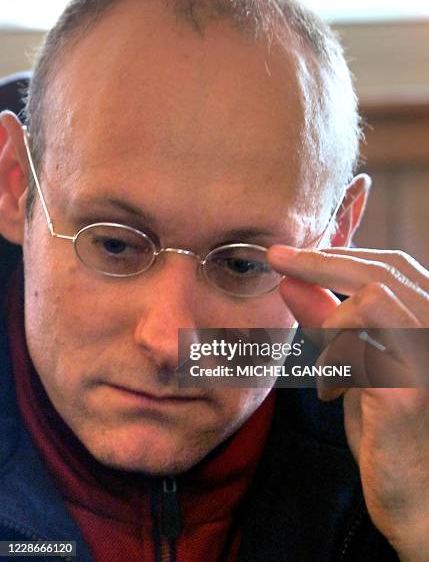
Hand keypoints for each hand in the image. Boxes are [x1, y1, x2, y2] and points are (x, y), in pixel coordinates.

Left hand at [268, 245, 428, 560]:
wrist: (417, 499)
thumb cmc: (389, 430)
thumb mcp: (355, 364)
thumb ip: (328, 322)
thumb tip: (291, 280)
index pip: (392, 265)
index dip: (340, 252)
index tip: (291, 252)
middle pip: (382, 272)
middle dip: (320, 261)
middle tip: (277, 258)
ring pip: (374, 298)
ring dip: (333, 321)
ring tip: (327, 361)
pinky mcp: (410, 392)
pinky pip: (357, 348)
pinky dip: (333, 363)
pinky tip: (332, 393)